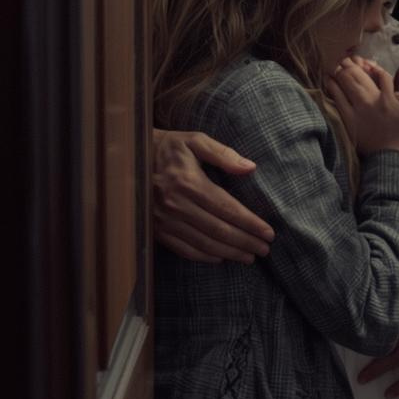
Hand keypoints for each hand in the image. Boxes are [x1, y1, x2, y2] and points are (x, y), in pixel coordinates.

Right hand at [153, 129, 273, 263]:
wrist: (129, 159)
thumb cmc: (168, 148)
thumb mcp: (195, 141)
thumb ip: (223, 154)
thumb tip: (250, 168)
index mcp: (190, 183)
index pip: (228, 209)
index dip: (250, 223)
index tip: (269, 232)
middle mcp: (177, 205)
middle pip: (220, 231)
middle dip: (246, 242)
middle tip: (265, 250)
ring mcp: (165, 221)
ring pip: (204, 244)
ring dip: (230, 253)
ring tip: (249, 256)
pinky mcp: (157, 230)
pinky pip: (185, 249)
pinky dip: (205, 256)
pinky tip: (221, 258)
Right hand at [326, 58, 398, 156]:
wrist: (389, 156)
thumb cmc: (367, 147)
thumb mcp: (347, 133)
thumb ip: (340, 114)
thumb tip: (333, 95)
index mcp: (347, 116)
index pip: (335, 90)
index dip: (330, 79)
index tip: (329, 75)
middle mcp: (360, 106)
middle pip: (347, 79)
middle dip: (340, 69)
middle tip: (338, 64)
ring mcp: (377, 101)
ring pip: (362, 76)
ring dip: (354, 67)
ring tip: (351, 63)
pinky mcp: (391, 100)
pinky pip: (384, 79)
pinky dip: (377, 71)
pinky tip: (371, 67)